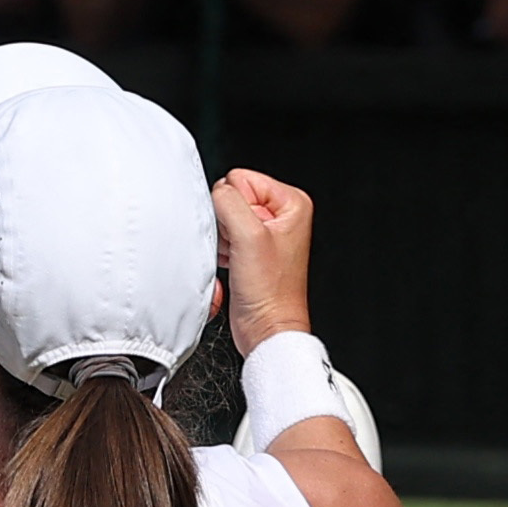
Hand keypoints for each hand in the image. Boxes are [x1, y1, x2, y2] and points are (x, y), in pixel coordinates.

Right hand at [211, 167, 317, 351]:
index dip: (233, 207)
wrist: (266, 328)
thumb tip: (215, 192)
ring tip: (240, 259)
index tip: (245, 236)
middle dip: (227, 222)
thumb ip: (228, 202)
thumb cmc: (269, 292)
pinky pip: (223, 232)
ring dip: (224, 237)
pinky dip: (223, 248)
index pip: (240, 178)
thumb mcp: (248, 236)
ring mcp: (266, 231)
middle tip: (241, 248)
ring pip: (223, 214)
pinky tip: (235, 264)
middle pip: (231, 195)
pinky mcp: (252, 247)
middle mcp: (281, 213)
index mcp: (291, 202)